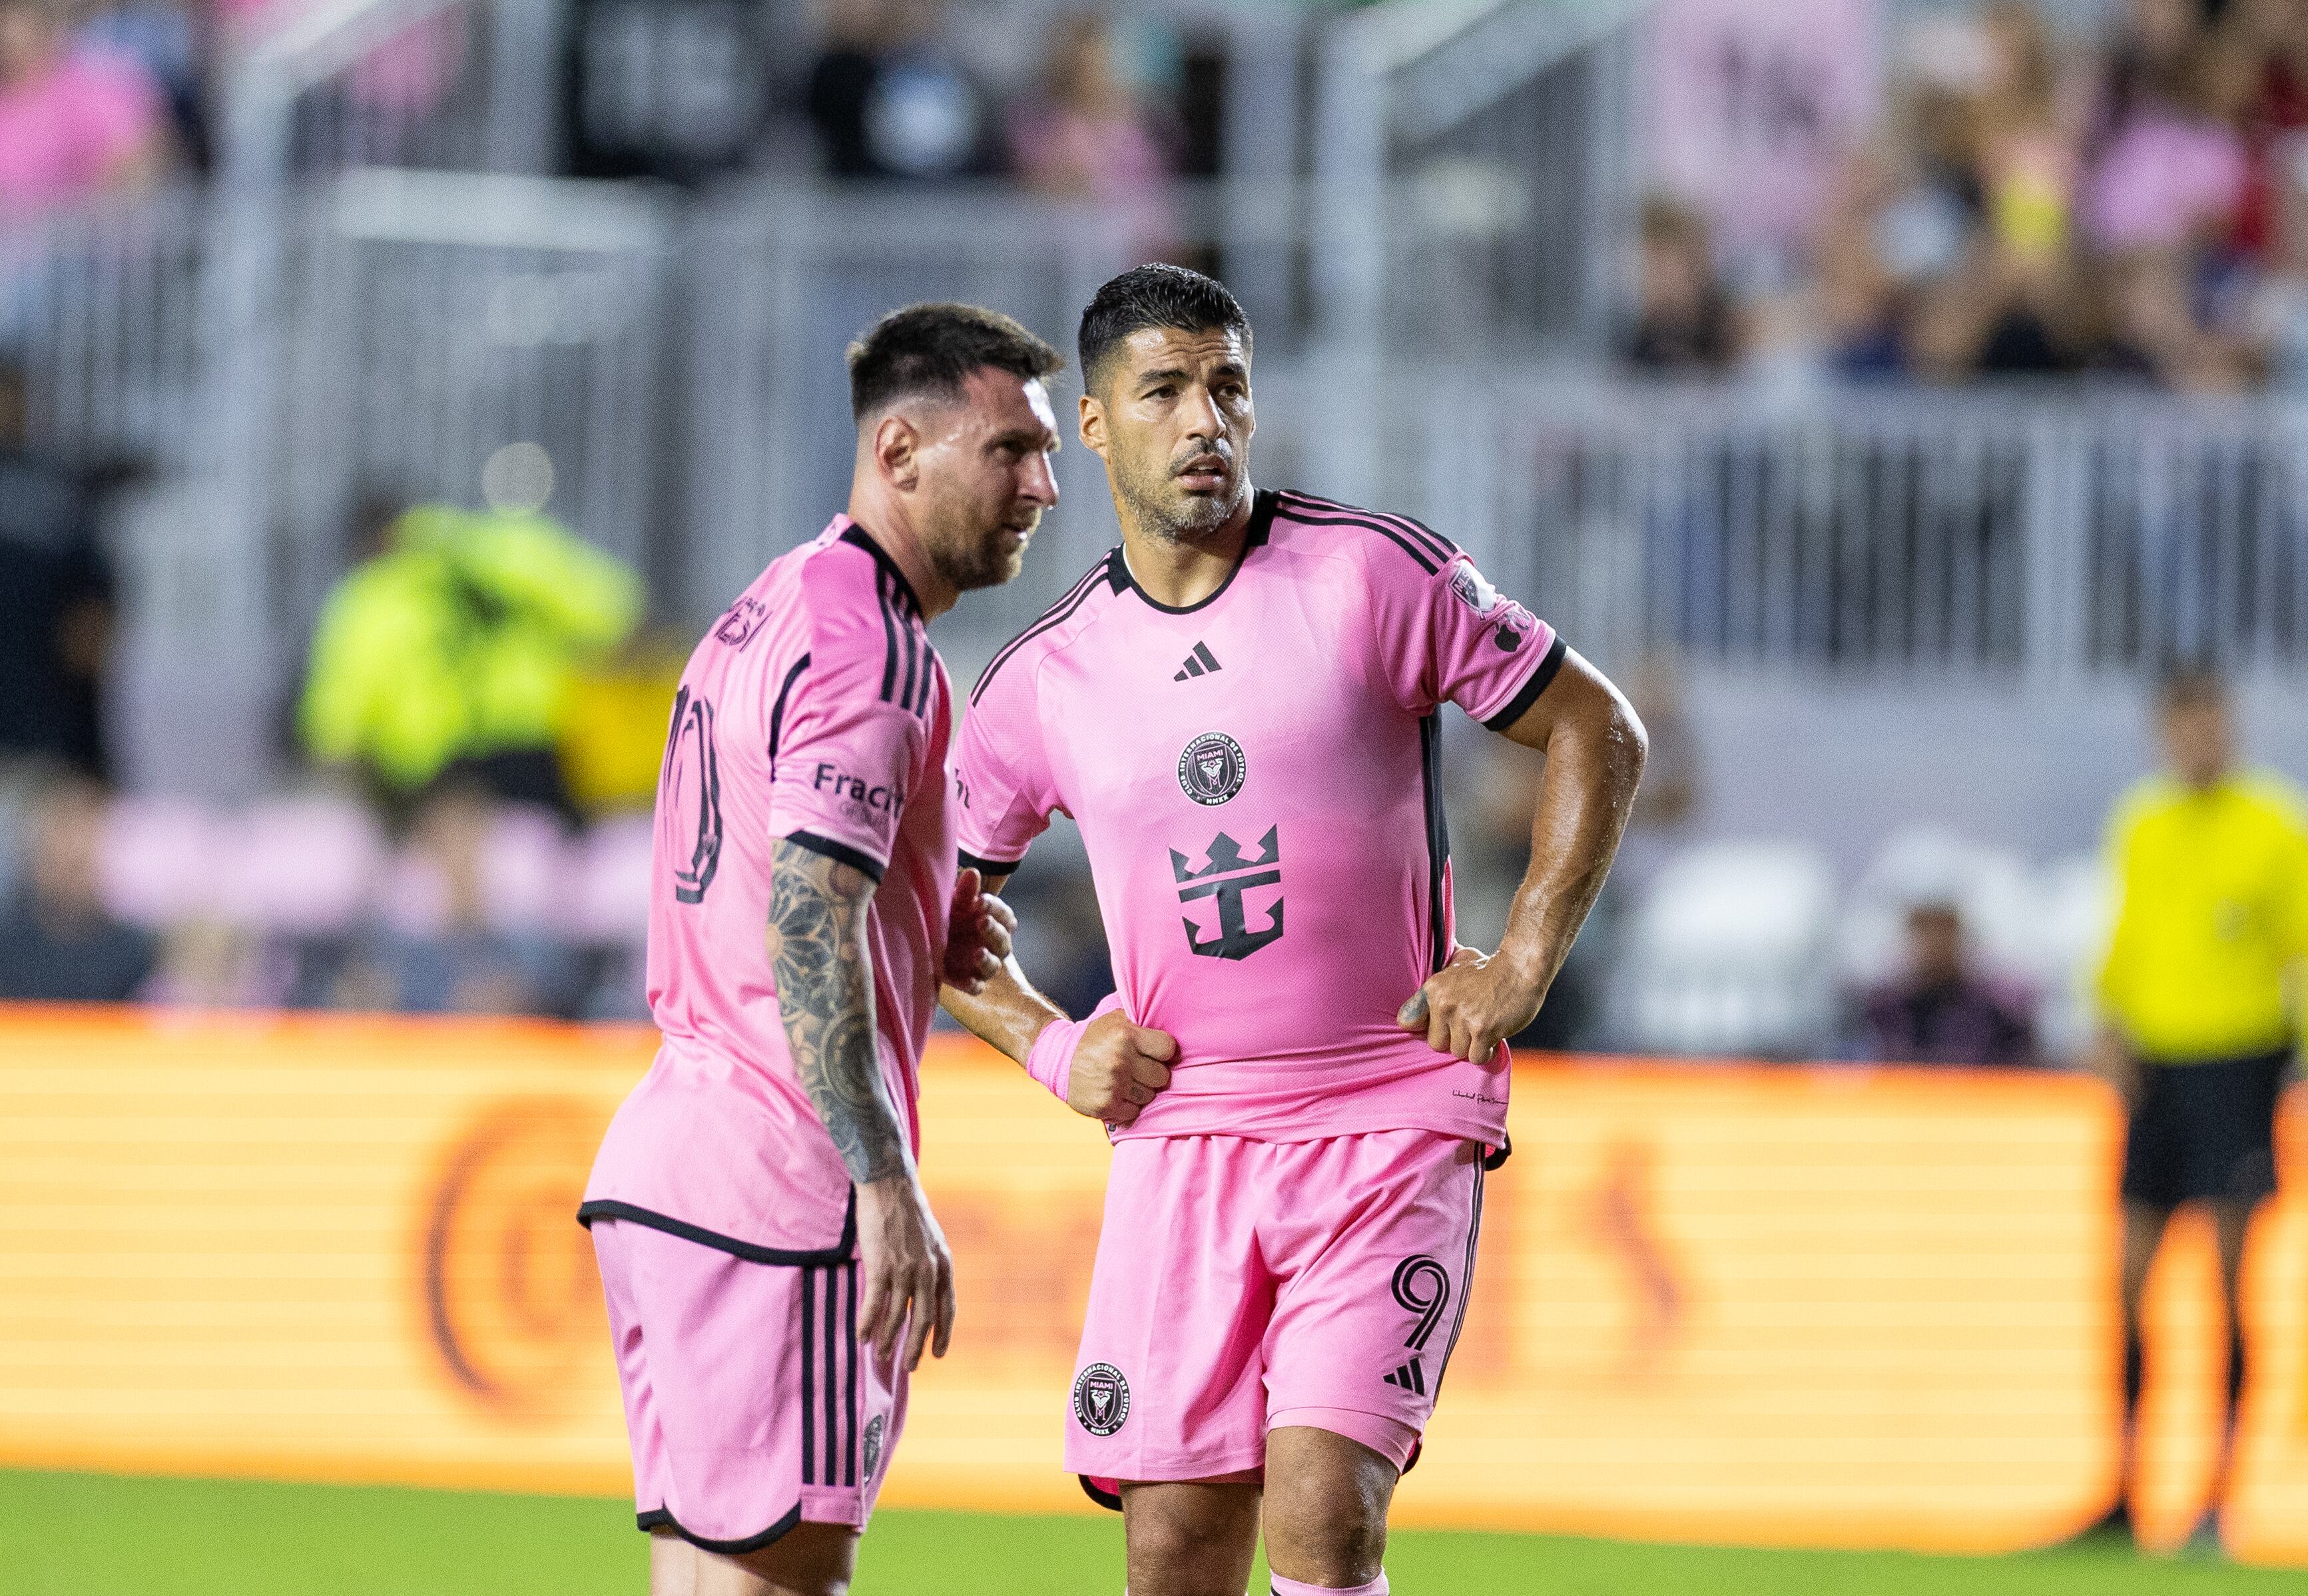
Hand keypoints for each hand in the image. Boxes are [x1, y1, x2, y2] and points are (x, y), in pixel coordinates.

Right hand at [854, 1171, 955, 1373]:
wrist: (890, 1184)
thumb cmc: (907, 1211)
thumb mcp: (931, 1239)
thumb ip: (930, 1265)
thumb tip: (922, 1290)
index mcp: (943, 1264)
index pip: (948, 1308)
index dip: (943, 1334)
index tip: (938, 1354)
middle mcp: (928, 1271)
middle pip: (925, 1319)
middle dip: (916, 1347)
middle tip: (908, 1367)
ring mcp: (904, 1269)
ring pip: (897, 1316)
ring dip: (888, 1339)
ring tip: (880, 1356)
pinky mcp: (881, 1266)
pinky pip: (874, 1304)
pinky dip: (867, 1324)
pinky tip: (861, 1337)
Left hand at [942, 867, 1015, 994]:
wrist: (926, 943)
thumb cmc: (949, 919)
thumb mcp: (954, 905)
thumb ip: (965, 892)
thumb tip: (973, 872)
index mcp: (993, 923)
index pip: (1006, 917)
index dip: (997, 909)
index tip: (982, 901)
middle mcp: (991, 945)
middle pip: (1003, 941)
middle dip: (994, 931)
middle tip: (982, 920)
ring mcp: (980, 965)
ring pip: (993, 966)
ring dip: (987, 959)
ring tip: (977, 953)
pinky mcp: (967, 981)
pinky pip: (976, 987)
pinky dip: (973, 984)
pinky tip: (968, 980)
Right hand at [1065, 1009, 1177, 1125]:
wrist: (1057, 1058)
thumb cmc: (1093, 1037)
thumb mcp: (1114, 1018)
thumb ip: (1141, 1017)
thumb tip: (1171, 1015)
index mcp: (1125, 1036)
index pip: (1168, 1048)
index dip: (1164, 1051)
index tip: (1155, 1051)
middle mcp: (1119, 1061)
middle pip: (1161, 1076)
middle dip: (1153, 1073)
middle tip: (1139, 1068)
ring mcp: (1112, 1086)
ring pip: (1149, 1096)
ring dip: (1140, 1090)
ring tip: (1125, 1080)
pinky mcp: (1105, 1106)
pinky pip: (1134, 1111)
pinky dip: (1128, 1106)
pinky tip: (1117, 1093)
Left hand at [1397, 945, 1541, 1063]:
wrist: (1521, 967)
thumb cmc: (1489, 968)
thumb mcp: (1455, 965)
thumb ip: (1437, 984)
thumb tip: (1413, 1007)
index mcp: (1433, 988)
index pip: (1407, 1019)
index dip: (1424, 1026)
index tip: (1438, 1025)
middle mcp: (1444, 1004)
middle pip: (1437, 1044)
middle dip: (1453, 1039)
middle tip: (1469, 1027)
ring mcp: (1464, 1018)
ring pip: (1458, 1052)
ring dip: (1472, 1046)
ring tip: (1484, 1029)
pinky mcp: (1483, 1031)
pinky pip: (1476, 1057)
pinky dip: (1486, 1053)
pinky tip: (1493, 1038)